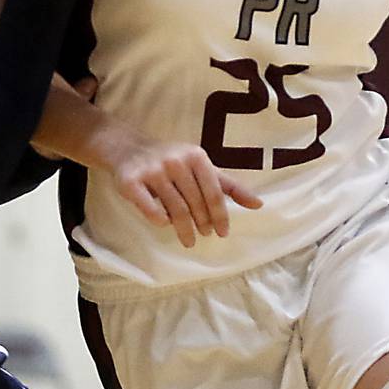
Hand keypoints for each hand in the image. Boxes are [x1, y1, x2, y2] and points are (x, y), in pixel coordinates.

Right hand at [103, 134, 263, 248]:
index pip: (214, 192)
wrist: (129, 147)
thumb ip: (229, 185)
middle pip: (195, 202)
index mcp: (196, 156)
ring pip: (174, 208)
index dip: (221, 215)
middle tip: (205, 235)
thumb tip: (259, 204)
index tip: (223, 233)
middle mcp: (175, 161)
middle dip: (203, 223)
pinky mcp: (131, 182)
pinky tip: (165, 225)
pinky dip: (160, 220)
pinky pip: (149, 208)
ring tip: (189, 240)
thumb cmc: (173, 160)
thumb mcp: (202, 166)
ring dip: (184, 228)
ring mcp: (153, 171)